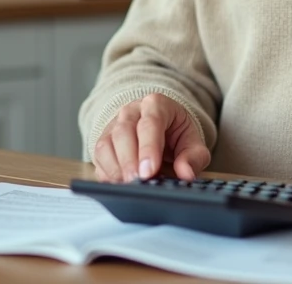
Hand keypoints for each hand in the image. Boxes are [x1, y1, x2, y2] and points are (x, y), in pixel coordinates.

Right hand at [92, 93, 209, 182]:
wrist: (160, 126)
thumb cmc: (176, 133)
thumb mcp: (192, 142)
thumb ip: (193, 157)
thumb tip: (186, 174)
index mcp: (157, 104)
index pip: (150, 123)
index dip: (148, 148)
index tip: (149, 171)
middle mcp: (131, 111)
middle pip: (124, 132)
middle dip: (129, 161)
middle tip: (137, 182)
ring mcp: (114, 124)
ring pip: (106, 144)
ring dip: (115, 168)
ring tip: (129, 186)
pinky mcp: (103, 141)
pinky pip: (98, 157)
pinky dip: (107, 173)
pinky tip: (119, 184)